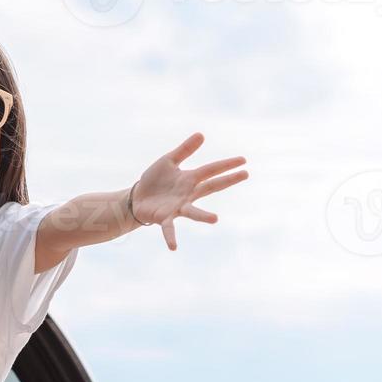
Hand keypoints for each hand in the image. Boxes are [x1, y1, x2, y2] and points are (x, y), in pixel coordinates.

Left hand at [131, 133, 248, 249]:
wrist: (137, 198)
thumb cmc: (155, 180)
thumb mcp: (169, 161)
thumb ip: (184, 150)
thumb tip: (202, 134)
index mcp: (189, 179)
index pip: (211, 170)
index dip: (226, 165)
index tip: (244, 160)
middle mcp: (188, 194)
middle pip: (211, 187)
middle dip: (228, 181)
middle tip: (245, 175)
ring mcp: (178, 207)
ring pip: (193, 211)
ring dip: (203, 216)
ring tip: (215, 219)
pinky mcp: (164, 218)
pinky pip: (169, 228)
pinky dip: (171, 237)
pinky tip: (173, 247)